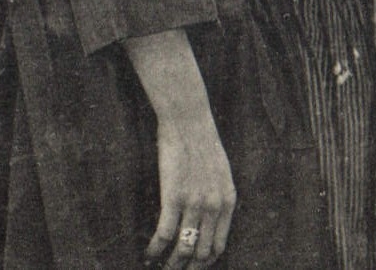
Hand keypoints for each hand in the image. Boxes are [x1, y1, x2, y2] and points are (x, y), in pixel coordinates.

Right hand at [146, 112, 236, 266]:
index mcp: (228, 201)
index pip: (219, 246)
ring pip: (183, 250)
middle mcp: (214, 206)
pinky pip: (164, 235)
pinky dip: (154, 250)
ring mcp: (194, 203)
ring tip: (161, 269)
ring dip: (171, 265)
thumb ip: (218, 196)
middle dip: (188, 269)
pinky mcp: (173, 197)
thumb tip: (209, 218)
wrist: (188, 120)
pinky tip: (147, 254)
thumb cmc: (201, 140)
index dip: (205, 262)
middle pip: (202, 254)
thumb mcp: (221, 171)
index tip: (193, 266)